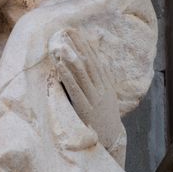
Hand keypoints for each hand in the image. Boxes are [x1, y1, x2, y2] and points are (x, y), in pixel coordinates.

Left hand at [50, 29, 121, 150]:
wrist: (112, 140)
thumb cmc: (104, 116)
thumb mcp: (105, 96)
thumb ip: (97, 81)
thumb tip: (87, 63)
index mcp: (106, 84)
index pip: (95, 60)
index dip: (85, 45)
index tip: (76, 32)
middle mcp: (102, 88)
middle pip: (89, 62)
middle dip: (78, 46)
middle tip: (67, 31)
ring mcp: (94, 98)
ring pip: (82, 74)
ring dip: (71, 57)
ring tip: (61, 45)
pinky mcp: (85, 108)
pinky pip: (75, 89)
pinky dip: (67, 75)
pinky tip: (59, 65)